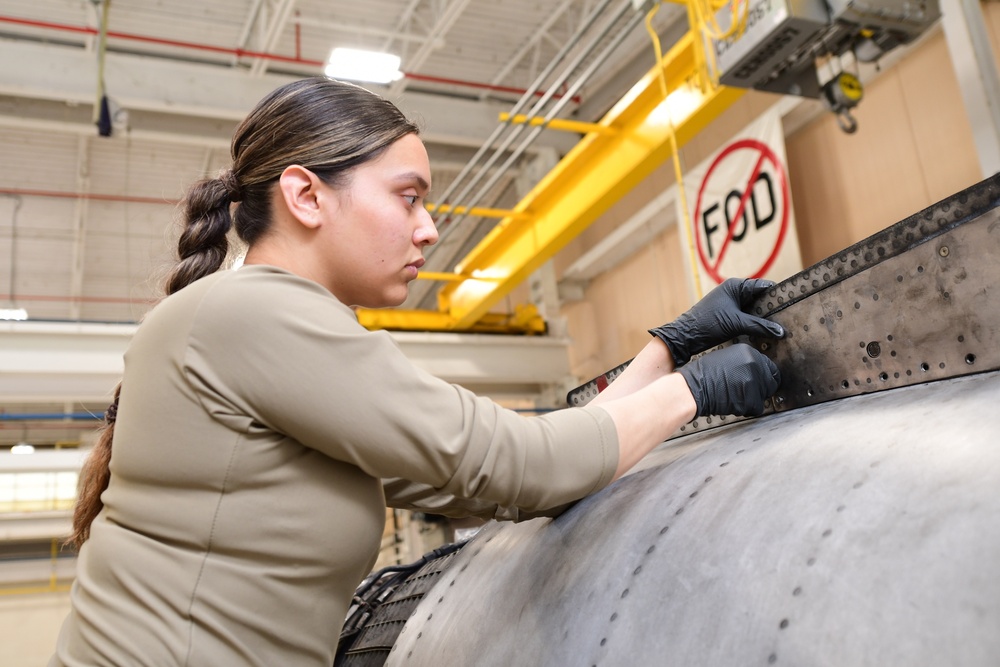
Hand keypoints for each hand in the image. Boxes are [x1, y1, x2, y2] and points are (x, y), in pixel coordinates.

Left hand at [649, 278, 784, 366]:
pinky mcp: (728, 316)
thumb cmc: (707, 324)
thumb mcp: (736, 324)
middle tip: (789, 318)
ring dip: (763, 318)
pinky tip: (765, 332)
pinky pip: (746, 317)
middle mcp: (733, 292)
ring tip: (780, 327)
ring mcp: (730, 304)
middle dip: (772, 308)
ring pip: (753, 309)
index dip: (777, 294)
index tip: (793, 303)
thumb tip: (781, 332)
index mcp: (735, 286)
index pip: (763, 286)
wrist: (684, 337)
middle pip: (760, 298)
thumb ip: (760, 326)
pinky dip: (755, 324)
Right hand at [676, 344, 779, 416]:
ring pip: (764, 395)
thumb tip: (757, 371)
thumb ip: (744, 363)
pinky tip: (735, 403)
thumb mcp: (726, 357)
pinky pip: (757, 407)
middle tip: (746, 392)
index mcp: (748, 352)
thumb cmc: (703, 375)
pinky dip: (748, 409)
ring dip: (753, 399)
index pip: (769, 367)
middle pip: (771, 382)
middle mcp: (754, 364)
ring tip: (736, 396)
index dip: (763, 377)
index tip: (758, 382)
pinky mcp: (751, 398)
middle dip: (761, 389)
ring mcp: (754, 381)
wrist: (693, 388)